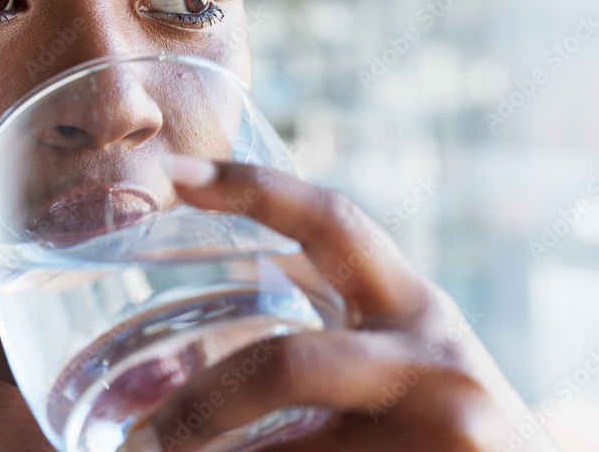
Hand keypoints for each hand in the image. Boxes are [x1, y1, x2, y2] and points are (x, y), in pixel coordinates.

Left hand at [120, 155, 563, 451]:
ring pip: (295, 449)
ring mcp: (445, 416)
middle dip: (206, 403)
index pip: (330, 219)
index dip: (252, 187)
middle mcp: (432, 351)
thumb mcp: (405, 361)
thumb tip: (200, 357)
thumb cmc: (448, 428)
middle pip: (289, 365)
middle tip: (151, 432)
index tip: (173, 173)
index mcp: (411, 303)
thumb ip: (331, 342)